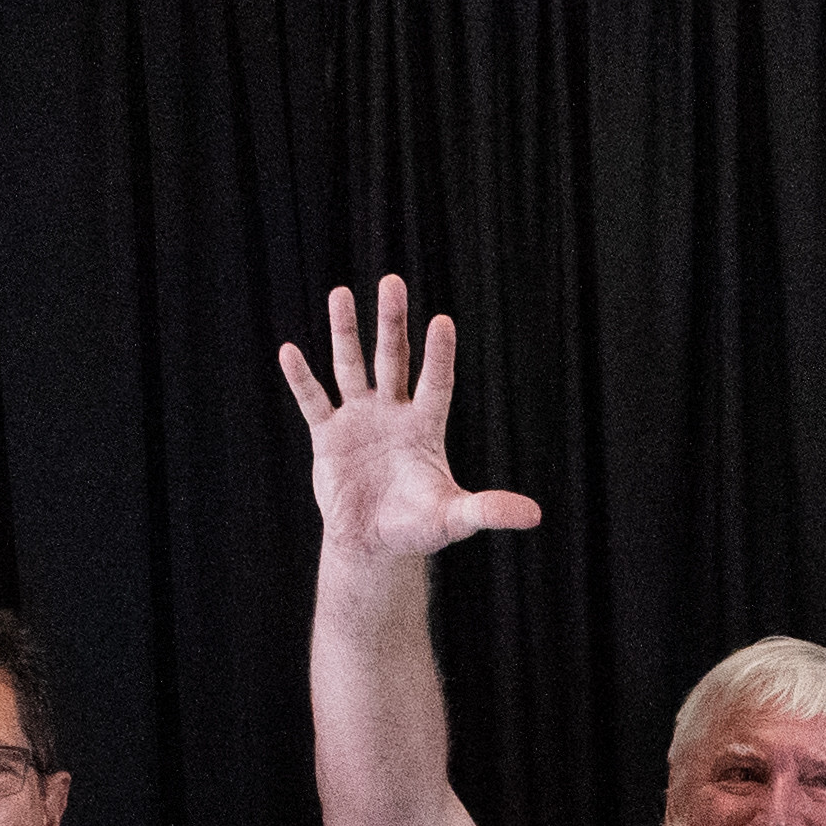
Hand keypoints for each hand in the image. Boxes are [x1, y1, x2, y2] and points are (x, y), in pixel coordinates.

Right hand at [280, 279, 545, 569]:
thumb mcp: (454, 519)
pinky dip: (301, 379)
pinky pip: (313, 400)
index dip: (438, 355)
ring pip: (351, 366)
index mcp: (425, 427)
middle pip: (393, 358)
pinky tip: (290, 352)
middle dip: (391, 323)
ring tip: (341, 293)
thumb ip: (488, 510)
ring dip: (345, 332)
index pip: (436, 382)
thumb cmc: (418, 528)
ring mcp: (359, 419)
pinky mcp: (328, 435)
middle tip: (392, 282)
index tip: (442, 321)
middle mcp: (393, 413)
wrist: (374, 543)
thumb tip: (534, 516)